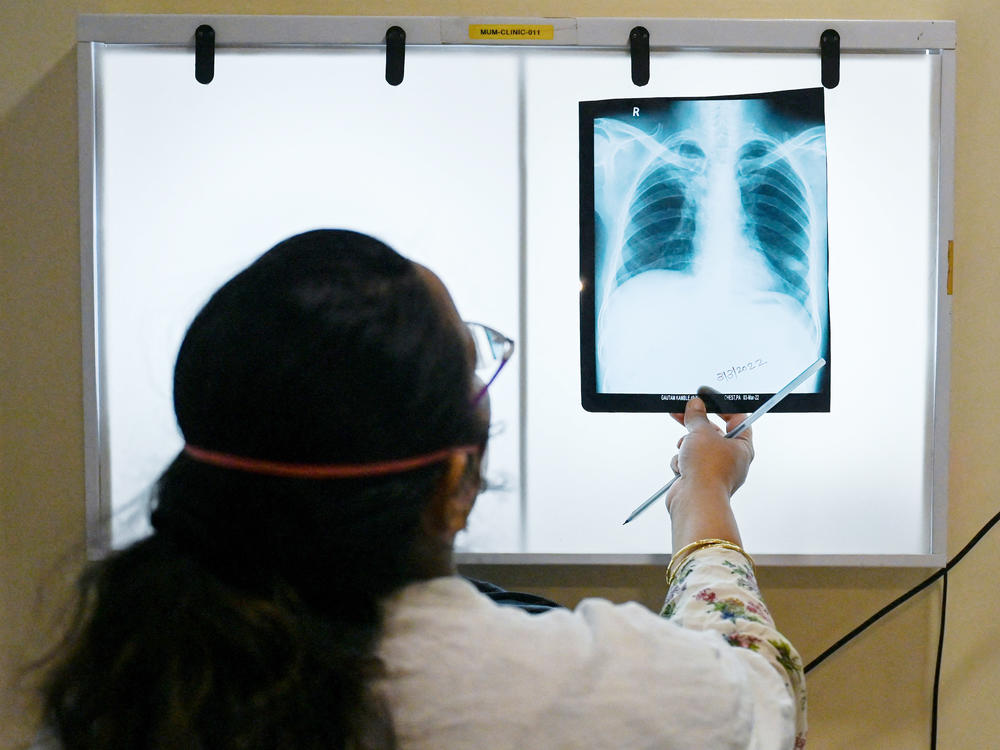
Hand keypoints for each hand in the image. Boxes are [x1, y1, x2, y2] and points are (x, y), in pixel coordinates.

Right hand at [664, 397, 752, 548]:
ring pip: (695, 446)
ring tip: (684, 450)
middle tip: (681, 412)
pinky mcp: (698, 479)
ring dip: (686, 446)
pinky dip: (681, 462)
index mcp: (742, 446)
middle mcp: (731, 458)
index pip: (736, 418)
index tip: (704, 397)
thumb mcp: (702, 432)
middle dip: (694, 426)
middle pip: (712, 432)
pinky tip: (682, 469)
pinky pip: (686, 461)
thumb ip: (697, 416)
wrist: (694, 501)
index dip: (720, 406)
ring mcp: (714, 470)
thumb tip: (695, 405)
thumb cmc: (707, 470)